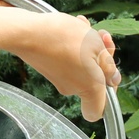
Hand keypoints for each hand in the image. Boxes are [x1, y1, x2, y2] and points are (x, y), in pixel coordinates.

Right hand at [0, 8, 119, 120]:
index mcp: (89, 89)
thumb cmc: (63, 38)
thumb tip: (113, 78)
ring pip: (83, 64)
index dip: (108, 96)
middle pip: (94, 79)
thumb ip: (108, 64)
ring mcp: (59, 79)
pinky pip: (69, 58)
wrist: (26, 32)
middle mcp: (73, 88)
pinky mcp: (48, 68)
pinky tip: (75, 26)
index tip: (110, 76)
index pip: (98, 111)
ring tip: (85, 26)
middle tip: (102, 37)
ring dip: (89, 44)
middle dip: (101, 56)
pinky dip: (74, 44)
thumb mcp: (96, 46)